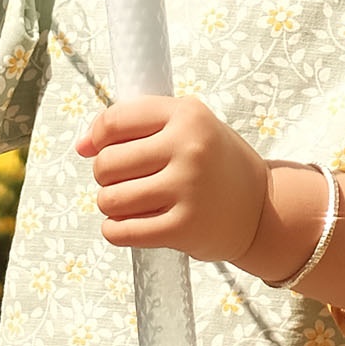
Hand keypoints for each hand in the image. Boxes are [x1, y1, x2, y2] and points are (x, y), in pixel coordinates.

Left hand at [77, 93, 270, 262]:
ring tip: (130, 202)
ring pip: (110, 198)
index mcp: (187, 114)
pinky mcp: (183, 228)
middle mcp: (188, 147)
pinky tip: (128, 224)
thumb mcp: (187, 126)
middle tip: (125, 180)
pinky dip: (115, 230)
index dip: (97, 138)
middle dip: (105, 175)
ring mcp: (187, 188)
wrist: (262, 208)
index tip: (98, 148)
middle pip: (106, 163)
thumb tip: (81, 146)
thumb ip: (135, 126)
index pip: (114, 121)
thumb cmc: (215, 163)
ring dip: (111, 203)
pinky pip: (121, 231)